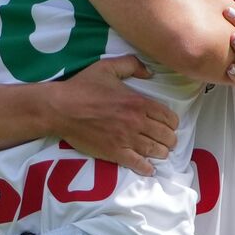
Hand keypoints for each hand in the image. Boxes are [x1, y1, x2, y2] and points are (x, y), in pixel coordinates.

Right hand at [48, 55, 178, 176]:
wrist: (61, 108)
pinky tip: (149, 169)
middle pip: (164, 135)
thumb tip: (149, 72)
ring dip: (162, 153)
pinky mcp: (114, 152)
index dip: (172, 122)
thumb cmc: (83, 86)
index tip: (170, 125)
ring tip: (162, 153)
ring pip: (154, 150)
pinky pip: (136, 163)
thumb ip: (131, 65)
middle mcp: (136, 121)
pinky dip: (146, 168)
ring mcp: (126, 139)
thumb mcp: (107, 67)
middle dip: (170, 139)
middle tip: (168, 141)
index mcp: (137, 102)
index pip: (167, 116)